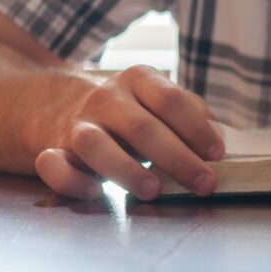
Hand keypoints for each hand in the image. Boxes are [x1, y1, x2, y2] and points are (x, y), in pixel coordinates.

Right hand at [32, 65, 224, 200]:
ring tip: (154, 190)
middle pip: (142, 128)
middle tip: (204, 183)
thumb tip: (217, 138)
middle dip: (178, 159)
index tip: (217, 155)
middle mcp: (106, 98)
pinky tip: (97, 192)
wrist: (65, 104)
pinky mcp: (53, 149)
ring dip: (126, 171)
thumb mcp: (162, 99)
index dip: (197, 128)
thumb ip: (192, 113)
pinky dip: (73, 181)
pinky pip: (54, 166)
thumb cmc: (133, 109)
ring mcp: (78, 123)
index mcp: (139, 79)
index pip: (170, 100)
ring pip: (95, 145)